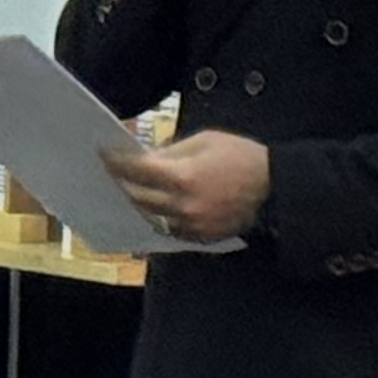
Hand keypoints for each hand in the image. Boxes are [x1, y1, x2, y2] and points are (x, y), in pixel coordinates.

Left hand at [102, 130, 270, 242]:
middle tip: (111, 174)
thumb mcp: (204, 140)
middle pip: (138, 198)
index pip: (136, 170)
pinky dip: (160, 219)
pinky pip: (170, 230)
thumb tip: (145, 158)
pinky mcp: (200, 237)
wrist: (273, 186)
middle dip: (122, 184)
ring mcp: (191, 225)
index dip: (116, 162)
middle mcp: (182, 205)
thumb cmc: (240, 156)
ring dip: (139, 204)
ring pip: (151, 218)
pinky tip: (154, 209)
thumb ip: (171, 151)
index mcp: (182, 176)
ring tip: (129, 192)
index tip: (104, 154)